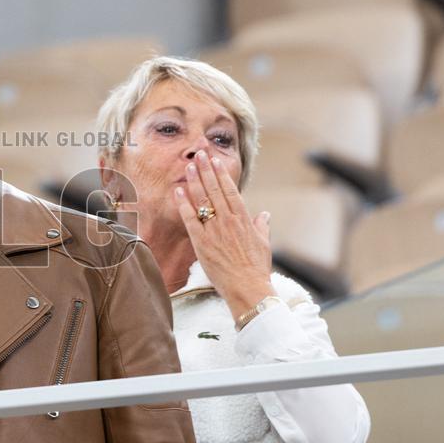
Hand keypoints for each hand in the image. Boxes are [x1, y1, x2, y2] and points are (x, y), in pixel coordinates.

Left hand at [174, 150, 273, 319]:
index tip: (215, 160)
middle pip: (215, 190)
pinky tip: (178, 192)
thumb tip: (265, 215)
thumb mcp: (263, 244)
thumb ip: (262, 226)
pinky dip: (183, 205)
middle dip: (206, 170)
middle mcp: (228, 221)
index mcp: (244, 219)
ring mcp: (214, 230)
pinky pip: (190, 219)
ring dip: (194, 181)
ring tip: (188, 166)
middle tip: (198, 154)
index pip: (231, 190)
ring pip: (203, 200)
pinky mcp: (201, 242)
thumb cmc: (256, 268)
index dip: (222, 174)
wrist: (247, 288)